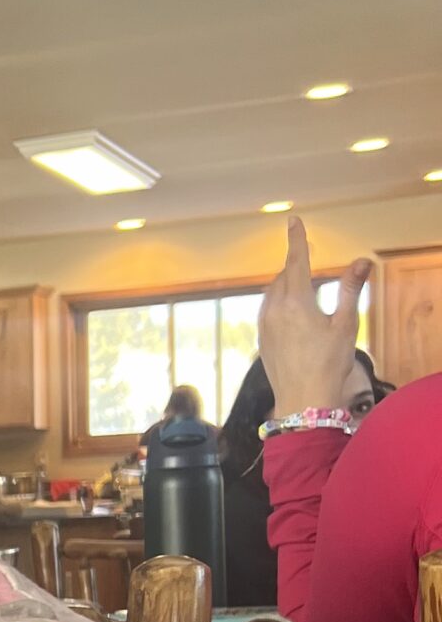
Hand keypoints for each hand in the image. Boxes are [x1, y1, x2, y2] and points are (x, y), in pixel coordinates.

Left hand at [258, 217, 369, 417]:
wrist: (303, 401)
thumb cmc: (328, 363)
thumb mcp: (345, 324)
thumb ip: (349, 290)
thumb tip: (361, 262)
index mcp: (296, 301)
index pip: (296, 261)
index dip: (297, 239)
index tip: (292, 221)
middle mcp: (275, 309)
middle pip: (284, 276)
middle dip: (296, 266)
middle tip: (308, 264)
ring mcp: (264, 325)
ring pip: (272, 293)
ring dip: (286, 284)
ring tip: (302, 289)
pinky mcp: (261, 339)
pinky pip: (267, 310)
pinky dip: (278, 302)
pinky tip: (290, 313)